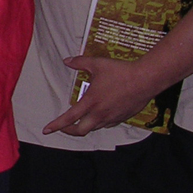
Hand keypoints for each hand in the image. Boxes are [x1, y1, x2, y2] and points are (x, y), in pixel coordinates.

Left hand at [43, 55, 157, 135]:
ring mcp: (112, 117)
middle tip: (64, 127)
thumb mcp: (97, 64)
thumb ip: (80, 62)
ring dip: (85, 126)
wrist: (146, 79)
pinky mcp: (122, 118)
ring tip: (80, 120)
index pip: (69, 118)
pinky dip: (100, 122)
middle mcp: (100, 113)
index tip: (47, 130)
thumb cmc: (121, 72)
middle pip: (80, 131)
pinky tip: (99, 115)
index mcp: (91, 102)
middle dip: (69, 131)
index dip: (56, 125)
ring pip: (94, 128)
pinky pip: (107, 124)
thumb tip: (67, 61)